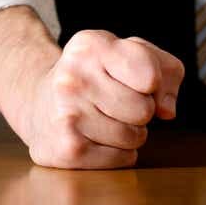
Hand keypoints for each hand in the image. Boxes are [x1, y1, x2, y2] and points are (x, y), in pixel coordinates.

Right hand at [0, 7, 184, 169]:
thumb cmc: (98, 75)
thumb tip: (167, 110)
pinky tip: (97, 137)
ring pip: (135, 137)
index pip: (150, 75)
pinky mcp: (67, 150)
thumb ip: (166, 70)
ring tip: (106, 119)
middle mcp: (73, 78)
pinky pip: (123, 159)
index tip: (136, 79)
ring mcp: (66, 115)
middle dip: (141, 110)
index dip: (154, 82)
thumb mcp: (131, 53)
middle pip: (145, 110)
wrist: (38, 103)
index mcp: (91, 45)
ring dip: (131, 133)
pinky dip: (119, 153)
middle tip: (118, 102)